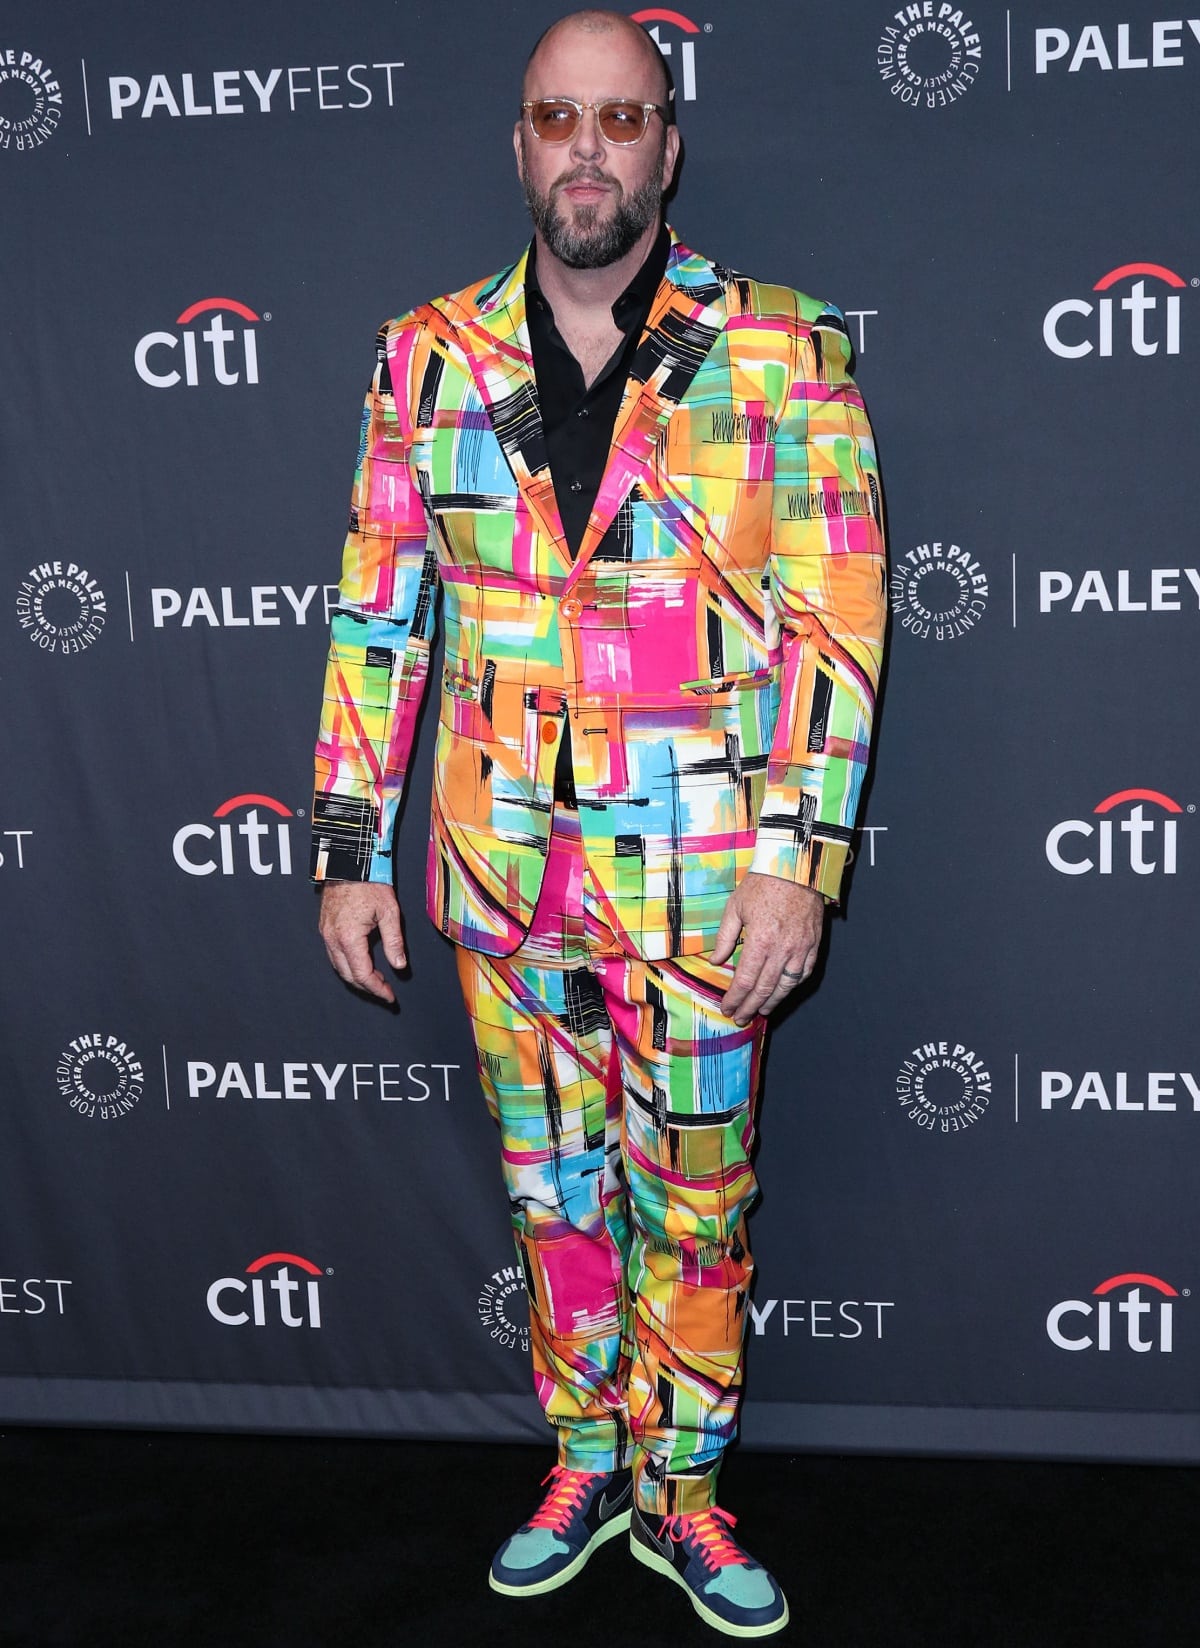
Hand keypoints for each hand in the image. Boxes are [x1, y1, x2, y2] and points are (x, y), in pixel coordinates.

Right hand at [318, 881, 406, 1003]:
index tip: (389, 995)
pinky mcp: (324, 928)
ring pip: (338, 967)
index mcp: (349, 938)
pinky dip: (347, 965)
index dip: (377, 988)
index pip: (362, 974)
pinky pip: (333, 955)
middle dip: (367, 987)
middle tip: (385, 990)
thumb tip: (399, 965)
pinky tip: (361, 963)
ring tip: (376, 979)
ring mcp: (326, 934)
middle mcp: (333, 939)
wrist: (349, 862)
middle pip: (348, 975)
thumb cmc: (370, 884)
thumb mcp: (389, 912)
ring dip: (356, 977)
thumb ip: (394, 941)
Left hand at [711, 874, 825, 1025]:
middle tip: (741, 1018)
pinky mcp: (813, 944)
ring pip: (786, 985)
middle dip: (750, 1007)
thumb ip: (725, 937)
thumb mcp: (735, 907)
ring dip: (773, 1002)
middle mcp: (782, 950)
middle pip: (764, 989)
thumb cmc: (763, 884)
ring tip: (762, 1011)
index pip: (745, 980)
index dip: (735, 998)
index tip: (727, 1008)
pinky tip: (784, 991)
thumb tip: (717, 961)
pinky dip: (793, 986)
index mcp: (760, 941)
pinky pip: (804, 972)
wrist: (796, 866)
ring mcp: (801, 949)